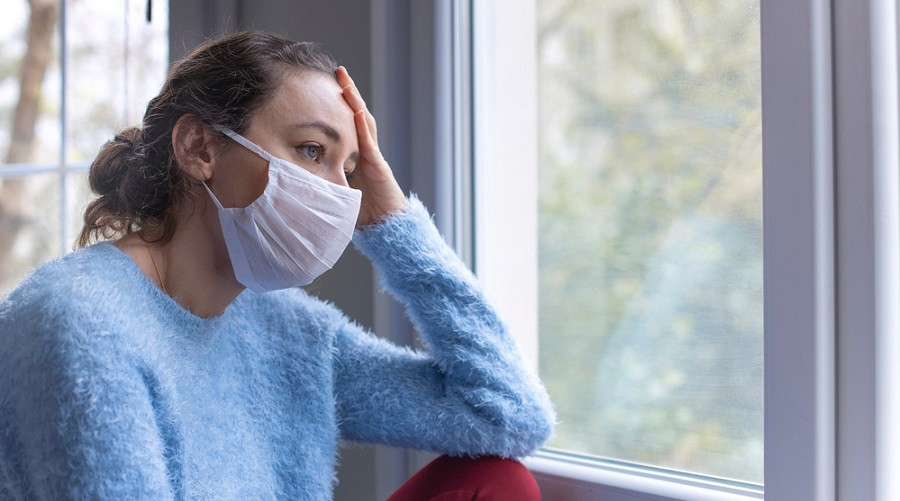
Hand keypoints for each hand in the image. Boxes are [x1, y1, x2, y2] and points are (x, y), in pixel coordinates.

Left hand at [336, 66, 408, 226]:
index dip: (337, 105)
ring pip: (364, 123)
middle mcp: (366, 151)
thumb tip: (290, 175)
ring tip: (345, 82)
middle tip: (337, 72)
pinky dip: (362, 126)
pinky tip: (355, 110)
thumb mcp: (334, 191)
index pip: (346, 123)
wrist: (385, 227)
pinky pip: (370, 143)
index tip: (324, 86)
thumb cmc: (360, 213)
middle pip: (356, 115)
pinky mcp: (379, 167)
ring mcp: (373, 157)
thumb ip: (320, 179)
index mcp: (355, 155)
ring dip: (355, 101)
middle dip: (348, 93)